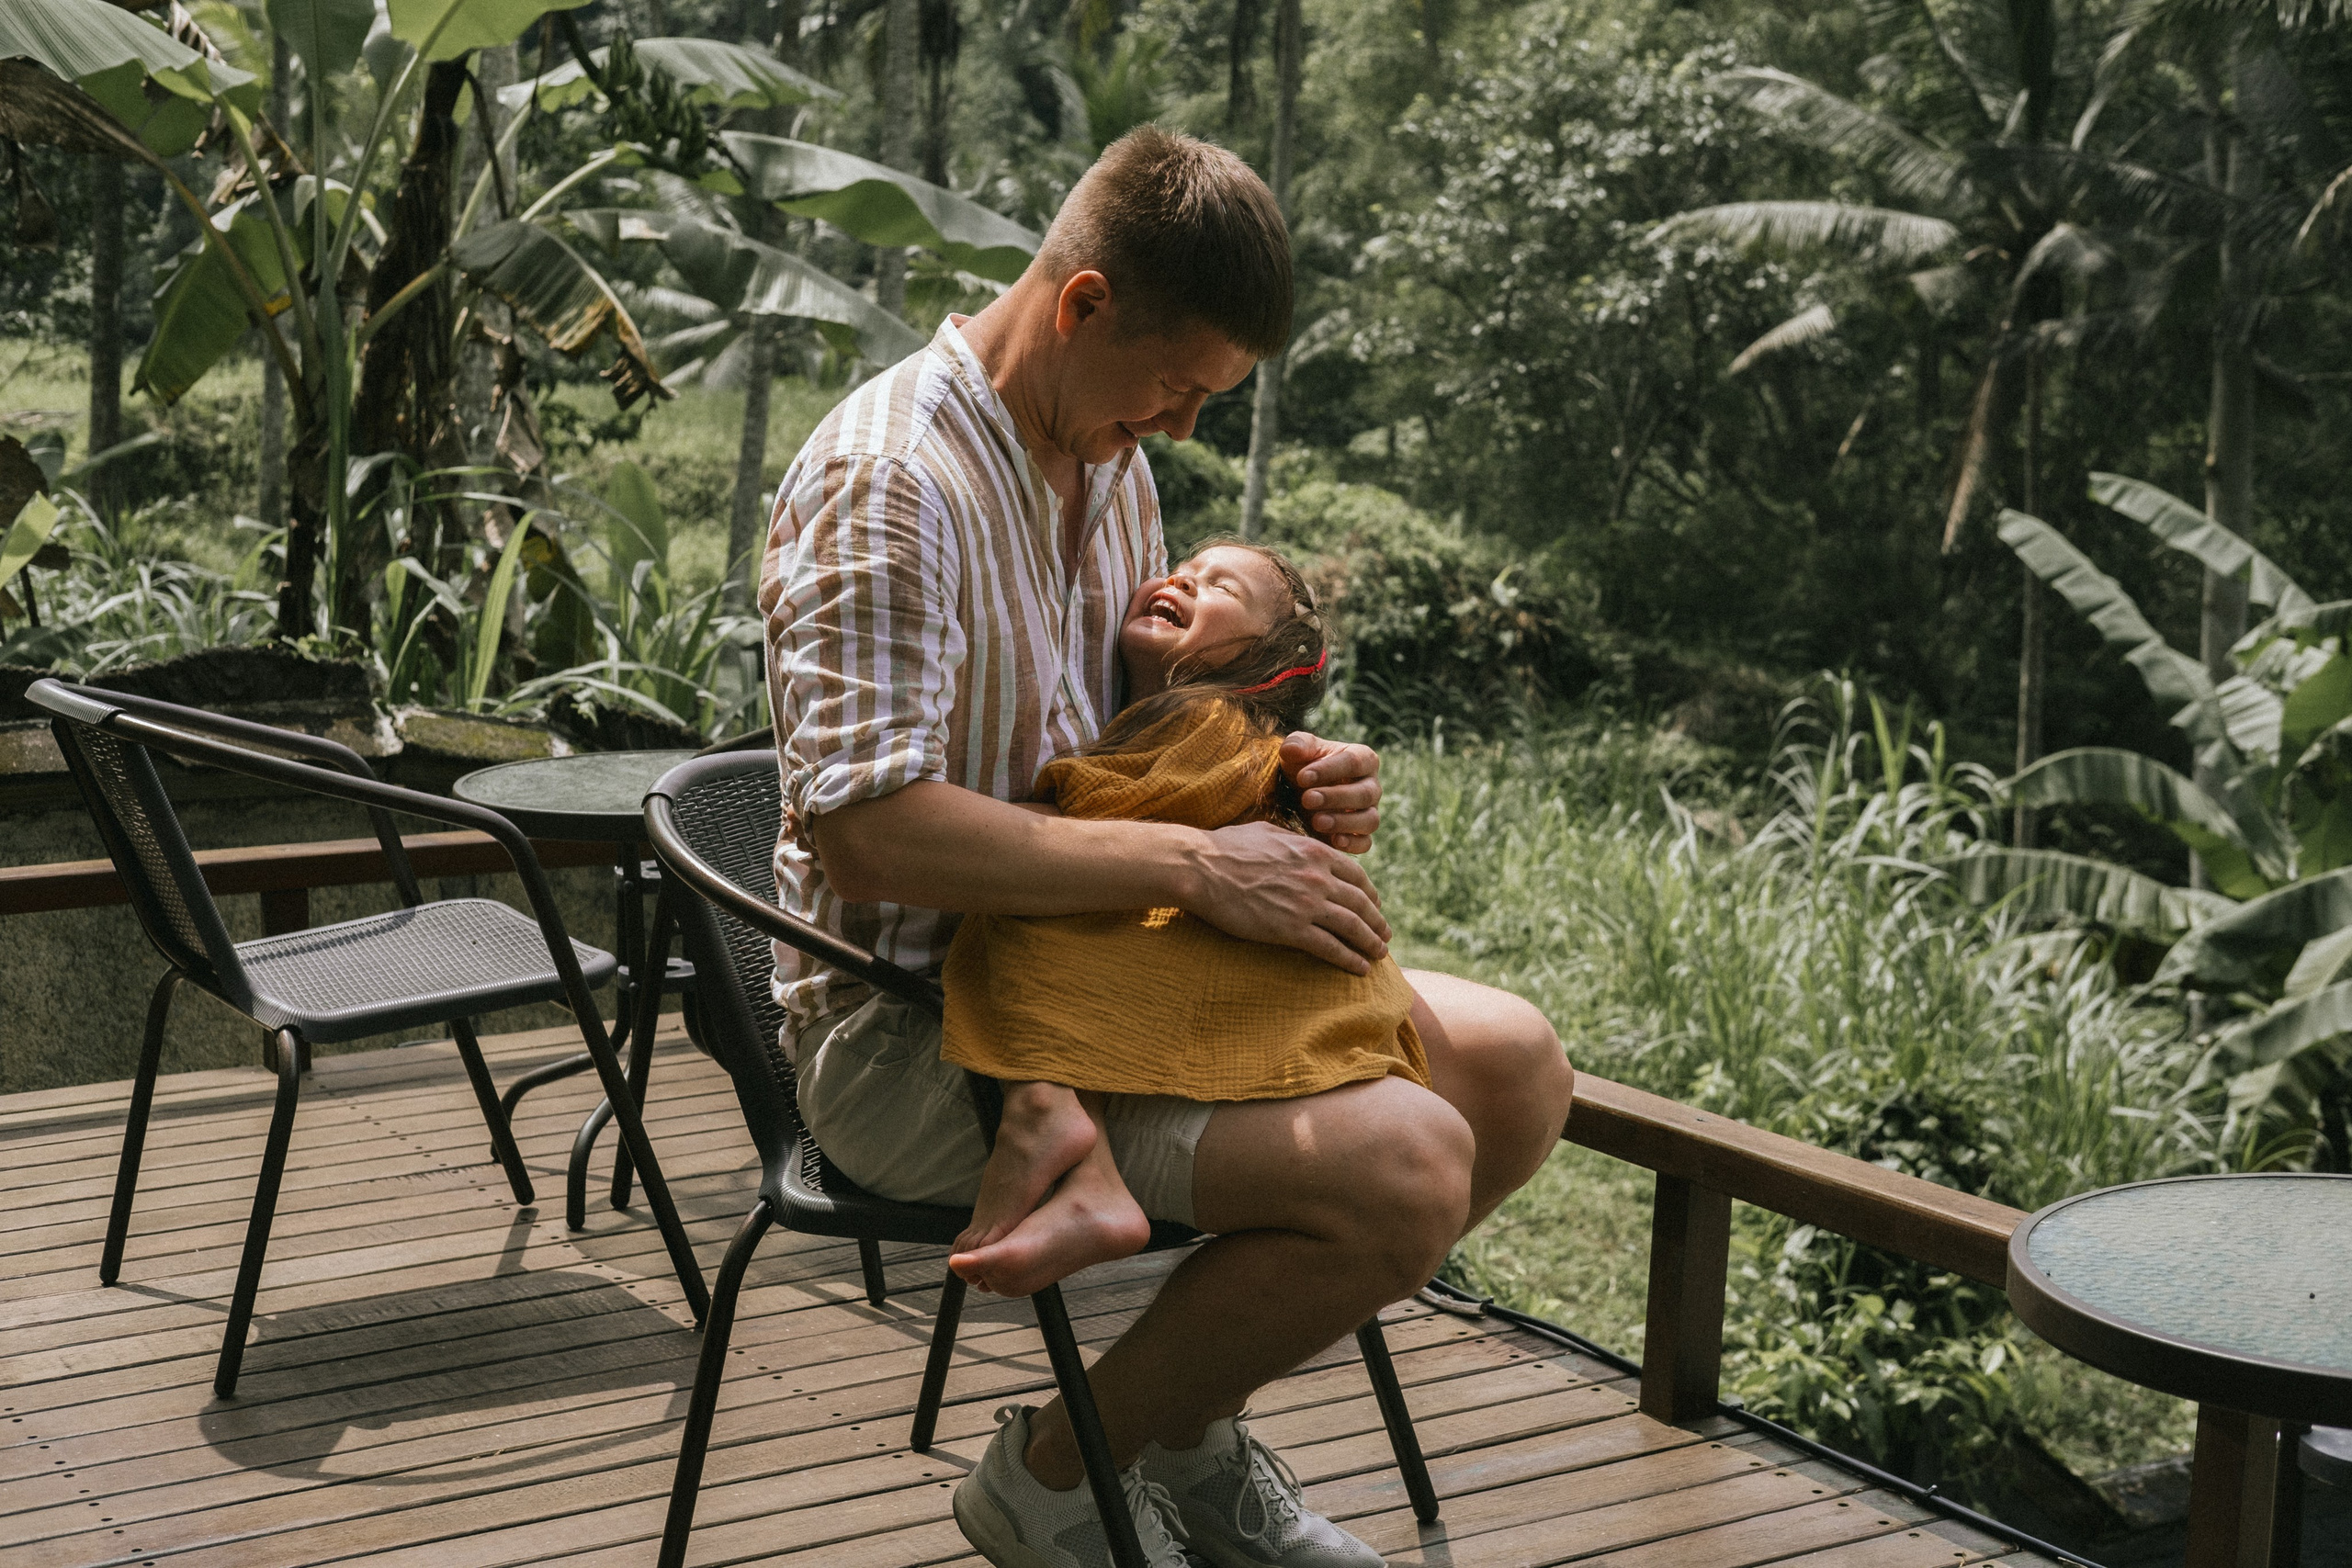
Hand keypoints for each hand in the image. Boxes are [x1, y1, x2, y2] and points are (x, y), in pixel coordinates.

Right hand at [1184, 819, 1390, 973]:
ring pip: (1352, 926)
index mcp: (1313, 852)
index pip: (1356, 875)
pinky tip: (1361, 968)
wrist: (1202, 868)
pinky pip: (1331, 948)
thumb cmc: (1226, 848)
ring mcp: (1307, 904)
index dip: (1370, 893)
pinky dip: (1350, 959)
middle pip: (1361, 903)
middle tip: (1385, 934)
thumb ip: (1293, 842)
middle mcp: (1318, 877)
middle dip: (1377, 920)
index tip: (1374, 905)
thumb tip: (1299, 846)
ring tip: (1379, 953)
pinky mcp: (1291, 929)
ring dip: (1371, 942)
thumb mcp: (1268, 833)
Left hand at [1280, 732, 1382, 853]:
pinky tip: (1334, 842)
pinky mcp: (1360, 835)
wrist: (1300, 792)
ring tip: (1317, 822)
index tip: (1303, 777)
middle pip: (1364, 794)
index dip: (1329, 769)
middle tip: (1307, 799)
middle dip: (1335, 797)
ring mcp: (1369, 812)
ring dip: (1343, 822)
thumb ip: (1297, 744)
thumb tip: (1290, 750)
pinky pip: (1365, 843)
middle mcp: (1372, 787)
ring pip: (1369, 820)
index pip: (1354, 762)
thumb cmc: (1305, 765)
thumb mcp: (1299, 749)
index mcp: (1364, 759)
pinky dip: (1352, 844)